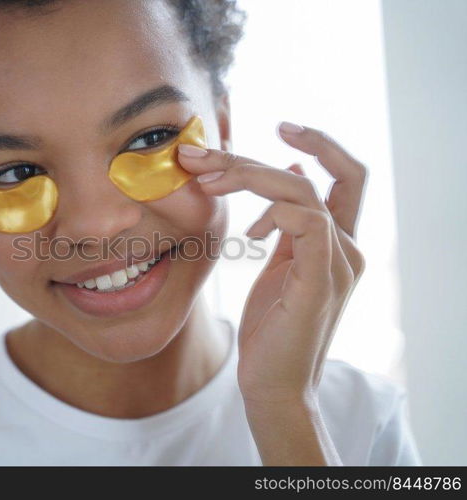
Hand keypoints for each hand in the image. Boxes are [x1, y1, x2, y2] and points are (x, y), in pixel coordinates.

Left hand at [177, 122, 366, 463]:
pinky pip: (308, 224)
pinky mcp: (320, 281)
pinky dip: (274, 211)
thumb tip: (290, 173)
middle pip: (314, 177)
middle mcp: (347, 247)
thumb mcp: (281, 264)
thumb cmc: (272, 328)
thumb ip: (287, 223)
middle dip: (250, 160)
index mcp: (338, 242)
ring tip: (202, 183)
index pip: (346, 175)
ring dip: (246, 178)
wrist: (273, 385)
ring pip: (302, 193)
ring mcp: (338, 263)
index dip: (321, 144)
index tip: (281, 126)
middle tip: (198, 157)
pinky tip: (248, 229)